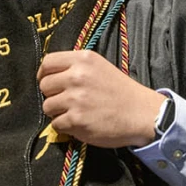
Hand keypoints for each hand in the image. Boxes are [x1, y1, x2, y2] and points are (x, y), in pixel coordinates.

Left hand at [38, 50, 165, 148]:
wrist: (142, 114)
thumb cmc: (120, 91)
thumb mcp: (99, 67)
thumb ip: (75, 67)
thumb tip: (48, 74)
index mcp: (83, 59)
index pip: (47, 62)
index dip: (44, 74)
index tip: (48, 82)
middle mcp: (77, 76)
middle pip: (44, 85)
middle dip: (52, 95)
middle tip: (67, 101)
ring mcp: (76, 99)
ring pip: (47, 106)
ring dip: (58, 112)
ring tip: (75, 112)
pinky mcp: (77, 120)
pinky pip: (56, 124)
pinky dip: (66, 126)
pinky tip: (81, 123)